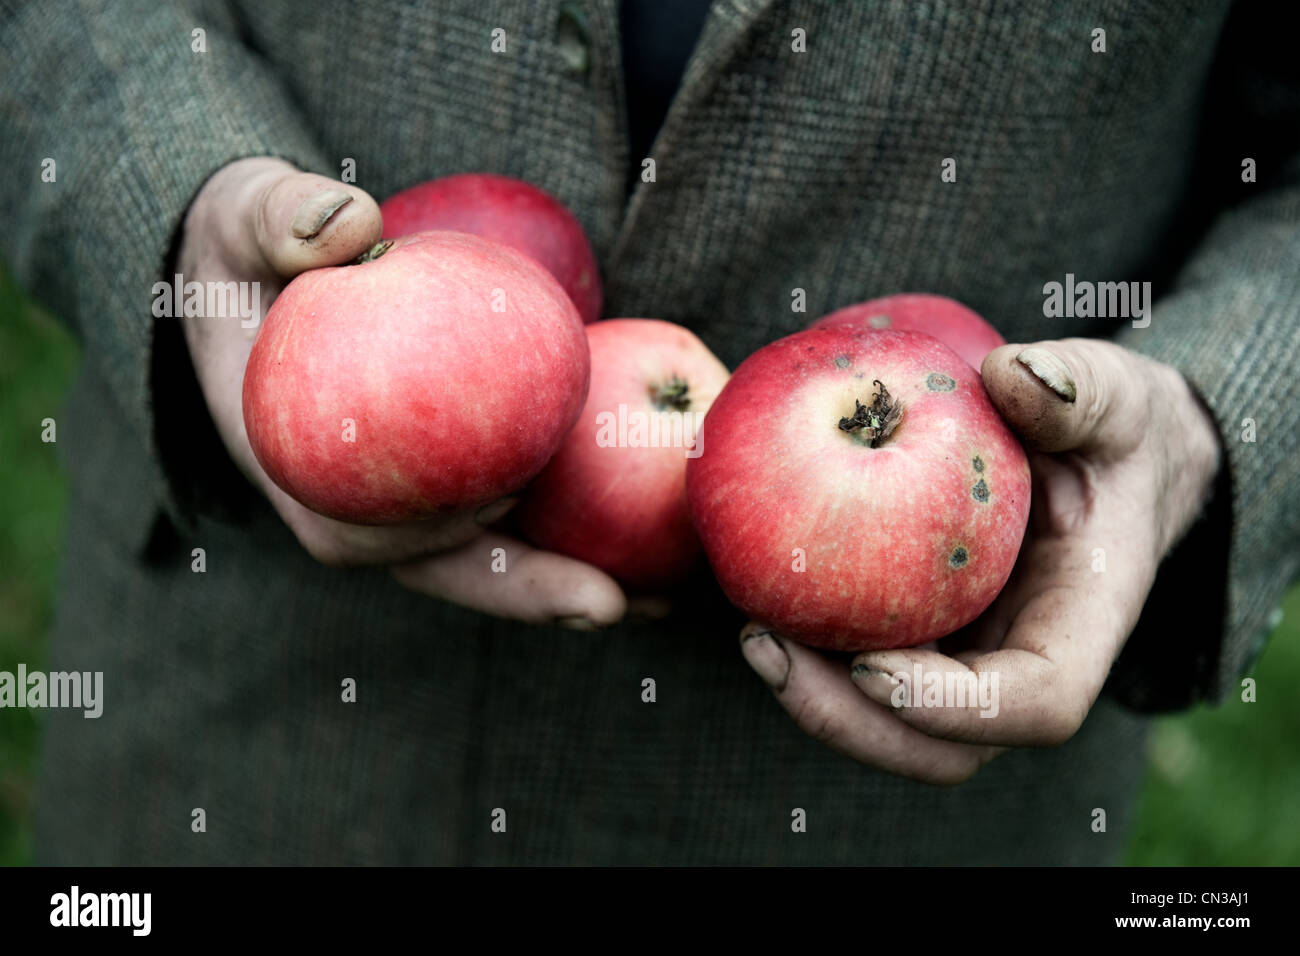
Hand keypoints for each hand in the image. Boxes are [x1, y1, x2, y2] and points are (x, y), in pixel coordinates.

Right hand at [177, 157, 624, 627]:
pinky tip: (664, 526)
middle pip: (448, 565)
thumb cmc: (252, 249)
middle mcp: (363, 504)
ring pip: (499, 553)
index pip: (356, 535)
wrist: (266, 271)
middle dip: (527, 592)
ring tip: (663, 599)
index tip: (497, 521)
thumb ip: (282, 216)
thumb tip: (351, 223)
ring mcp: (418, 494)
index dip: (426, 544)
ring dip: (576, 580)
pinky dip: (588, 523)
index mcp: (301, 472)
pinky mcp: (464, 470)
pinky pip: (529, 502)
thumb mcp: (246, 217)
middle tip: (610, 606)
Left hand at [738, 338, 1222, 782]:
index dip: (953, 705)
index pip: (1037, 701)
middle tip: (769, 649)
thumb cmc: (1114, 430)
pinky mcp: (927, 636)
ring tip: (753, 630)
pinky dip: (814, 647)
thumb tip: (1012, 376)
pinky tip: (761, 593)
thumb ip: (1078, 388)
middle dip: (852, 720)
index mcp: (1085, 621)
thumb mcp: (1115, 394)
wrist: (1105, 458)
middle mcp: (1023, 660)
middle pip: (943, 744)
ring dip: (816, 693)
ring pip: (892, 723)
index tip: (874, 667)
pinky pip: (865, 666)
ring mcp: (971, 658)